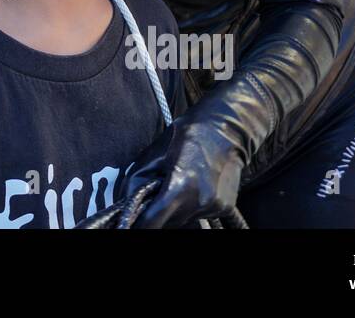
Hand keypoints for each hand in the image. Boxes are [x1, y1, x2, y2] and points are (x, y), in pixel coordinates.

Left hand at [115, 116, 245, 227]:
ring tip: (178, 187)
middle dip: (159, 214)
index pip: (154, 219)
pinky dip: (193, 206)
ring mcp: (214, 205)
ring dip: (177, 210)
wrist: (227, 128)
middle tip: (156, 197)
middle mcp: (200, 200)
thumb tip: (127, 198)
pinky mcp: (225, 207)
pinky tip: (193, 187)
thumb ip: (140, 178)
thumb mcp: (157, 152)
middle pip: (170, 221)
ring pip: (185, 218)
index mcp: (180, 186)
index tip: (133, 224)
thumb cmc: (190, 134)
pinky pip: (200, 213)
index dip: (142, 223)